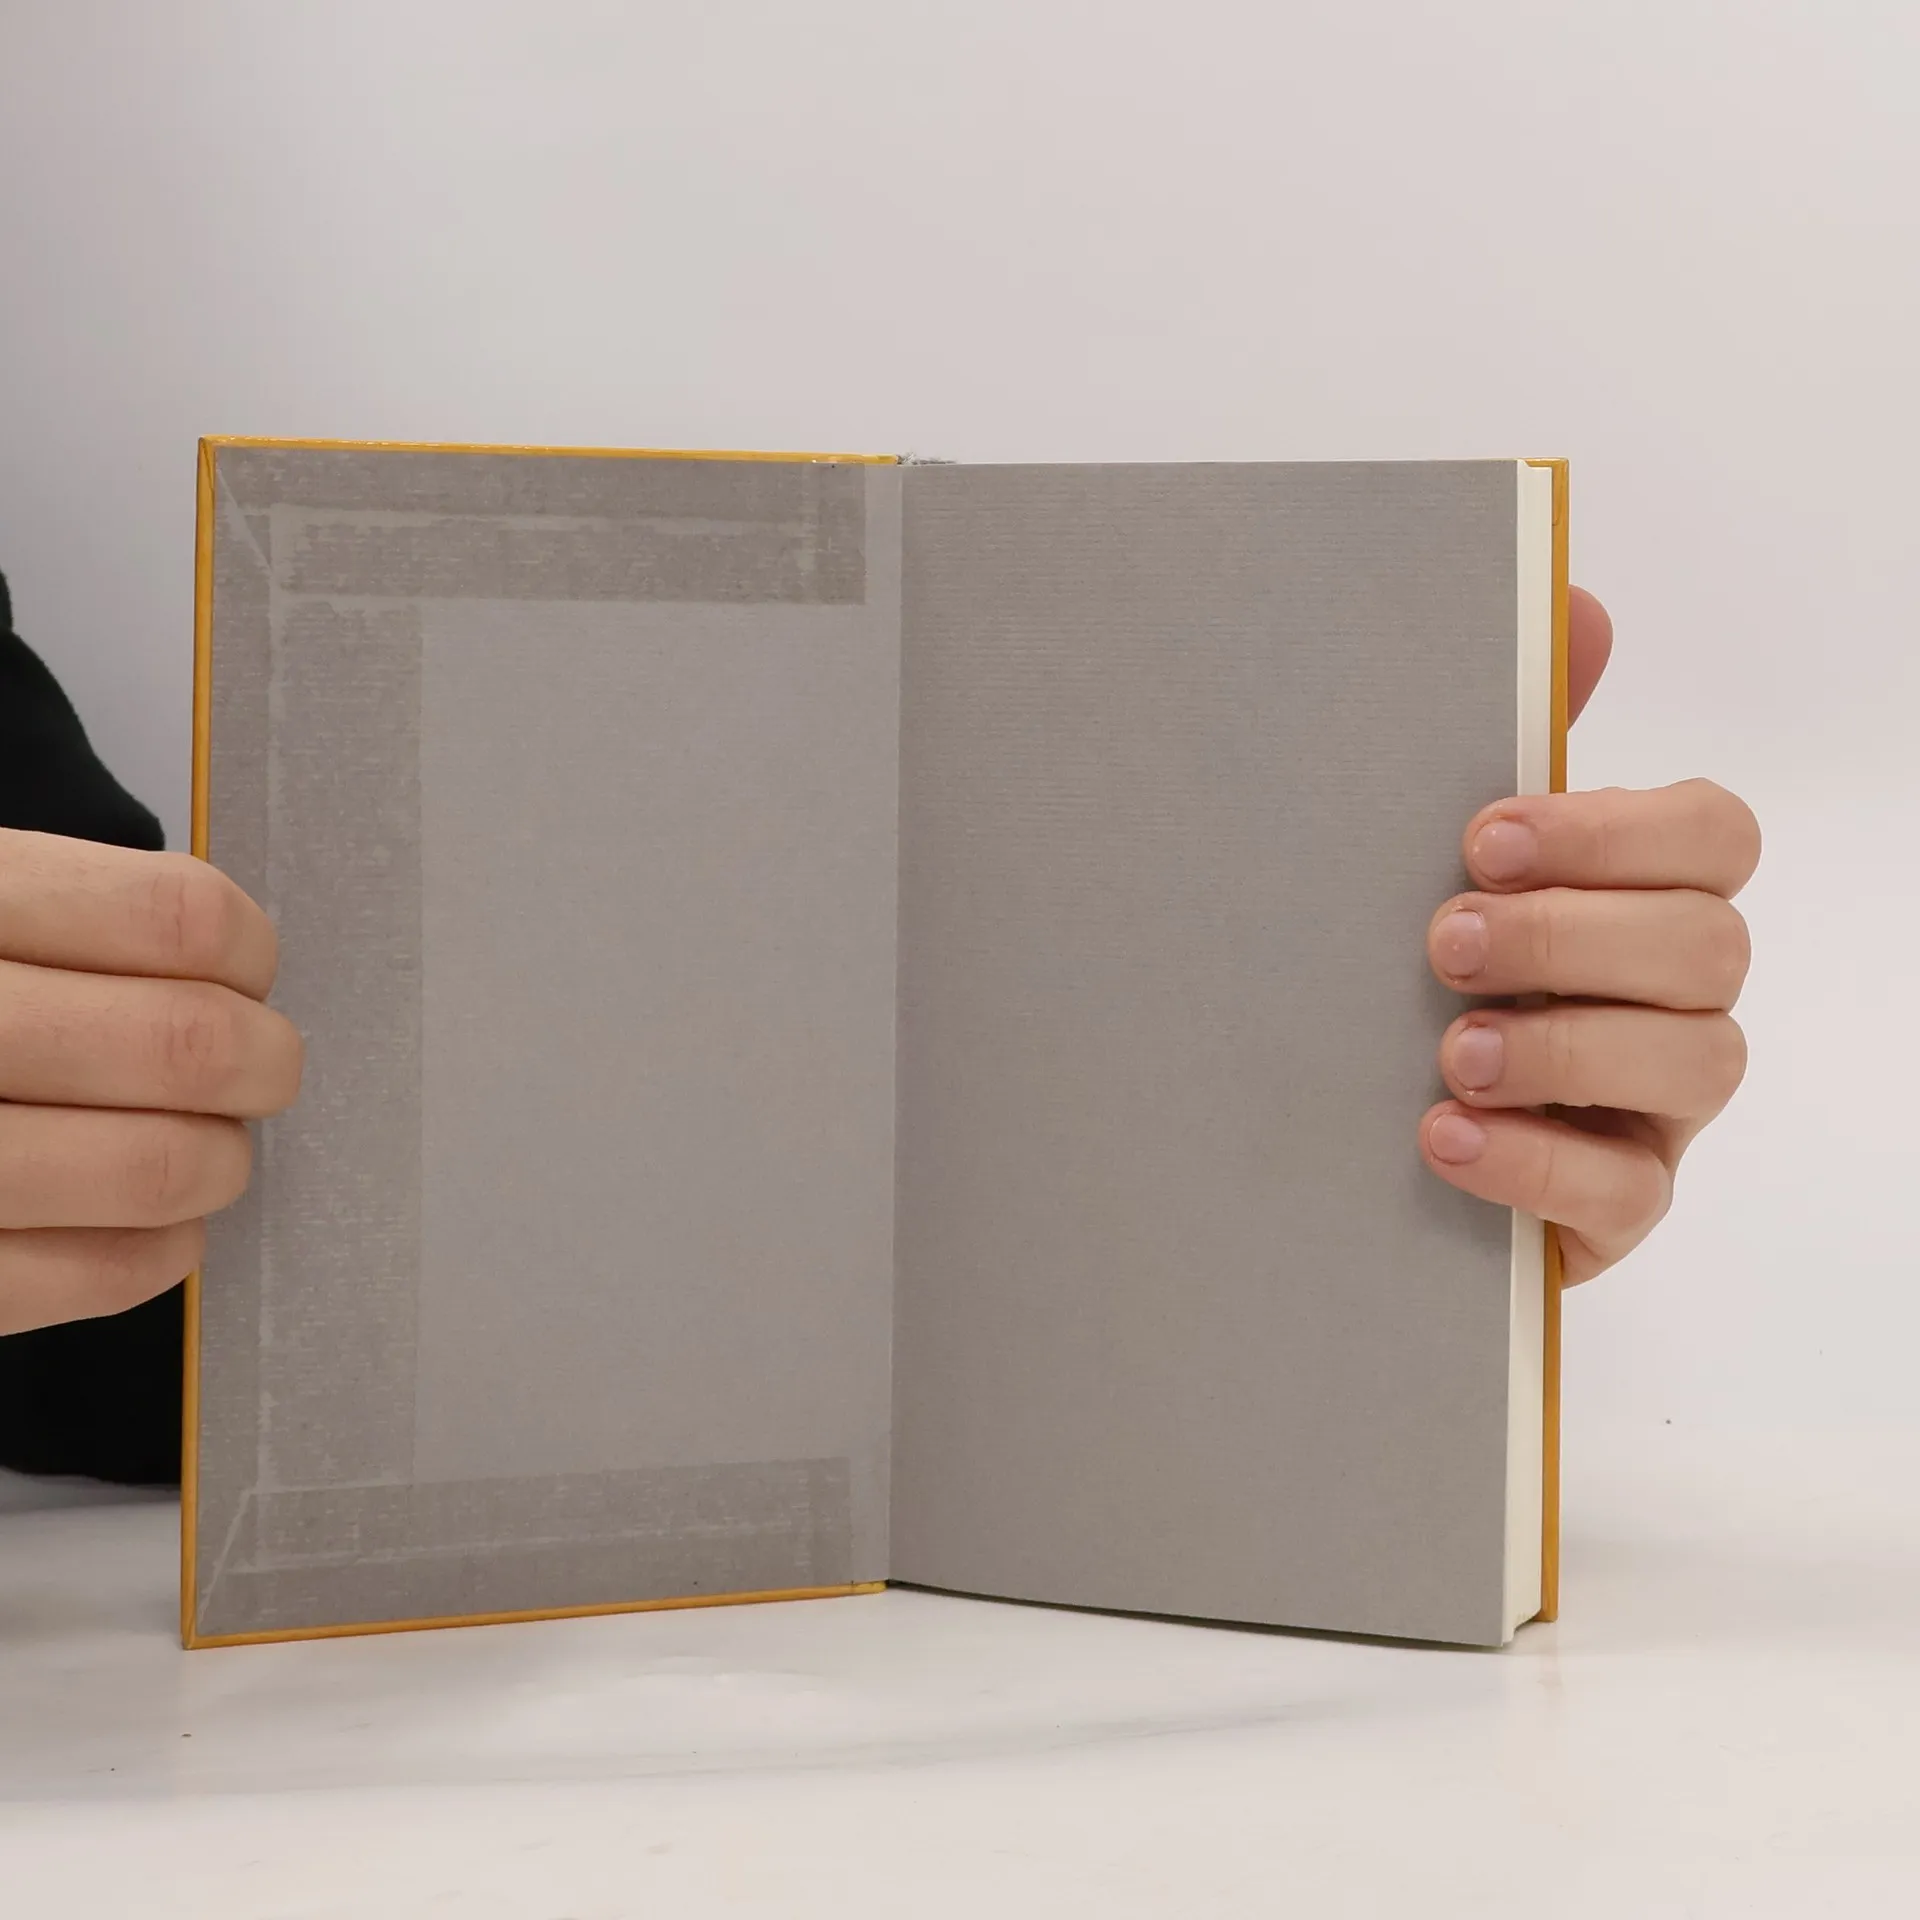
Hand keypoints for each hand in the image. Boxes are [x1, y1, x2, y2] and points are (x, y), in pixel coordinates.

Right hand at [0, 831, 302, 1334]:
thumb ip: (60, 917)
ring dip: (217, 1163)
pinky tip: (154, 1228)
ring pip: (156, 1166)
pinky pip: (90, 1275)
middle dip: (257, 1064)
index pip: (175, 916)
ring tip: (207, 1152)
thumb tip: (226, 965)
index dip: (246, 950)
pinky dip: (157, 1253)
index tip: (246, 972)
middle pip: (184, 1043)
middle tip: (258, 1070)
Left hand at [1419, 589, 1760, 1284]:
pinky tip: (1443, 1136)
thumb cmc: (1412, 968)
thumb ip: (1509, 743)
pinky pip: (1631, 1192)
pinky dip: (1536, 1161)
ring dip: (1566, 1044)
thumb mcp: (1439, 861)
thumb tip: (1578, 604)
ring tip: (1449, 1051)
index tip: (1481, 839)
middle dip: (1575, 934)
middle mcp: (1674, 992)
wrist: (1343, 1123)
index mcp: (1642, 891)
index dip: (1614, 832)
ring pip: (1698, 1059)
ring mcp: (1659, 1104)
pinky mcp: (1617, 1203)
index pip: (1713, 834)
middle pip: (1710, 942)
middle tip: (1446, 941)